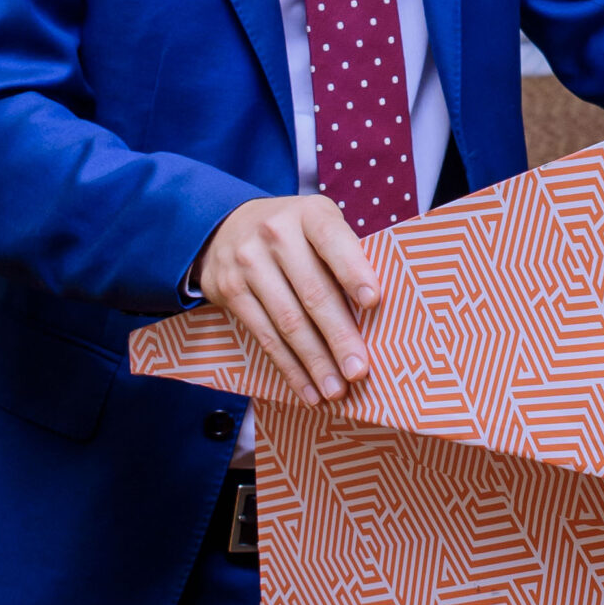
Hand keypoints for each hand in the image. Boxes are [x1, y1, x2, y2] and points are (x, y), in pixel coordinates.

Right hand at [195, 195, 378, 405]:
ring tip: (336, 390)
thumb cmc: (293, 234)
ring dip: (315, 362)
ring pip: (288, 321)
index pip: (334, 241)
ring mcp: (249, 262)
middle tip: (359, 370)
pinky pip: (264, 335)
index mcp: (310, 214)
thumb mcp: (318, 225)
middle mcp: (277, 234)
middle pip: (313, 292)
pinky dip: (289, 366)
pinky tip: (307, 388)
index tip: (374, 302)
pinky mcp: (230, 290)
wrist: (224, 227)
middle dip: (339, 336)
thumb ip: (344, 255)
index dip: (354, 271)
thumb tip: (378, 312)